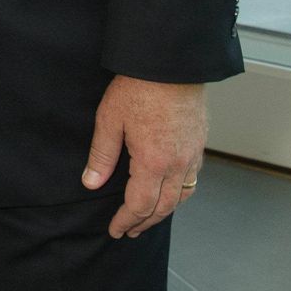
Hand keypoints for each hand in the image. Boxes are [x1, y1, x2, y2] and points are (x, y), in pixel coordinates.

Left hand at [82, 75, 205, 237]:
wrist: (170, 61)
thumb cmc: (139, 85)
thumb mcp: (110, 118)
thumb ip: (102, 154)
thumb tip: (92, 182)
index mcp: (153, 162)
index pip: (139, 205)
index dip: (126, 221)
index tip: (115, 229)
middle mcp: (178, 164)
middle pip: (163, 207)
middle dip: (144, 222)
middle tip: (130, 229)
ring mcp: (192, 153)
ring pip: (182, 195)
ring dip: (164, 211)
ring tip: (149, 216)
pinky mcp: (199, 141)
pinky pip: (193, 178)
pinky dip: (180, 192)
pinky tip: (171, 188)